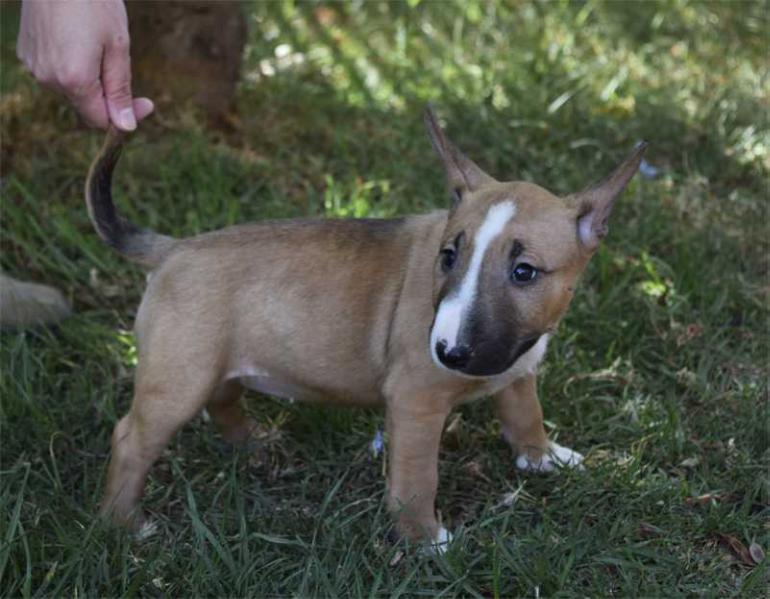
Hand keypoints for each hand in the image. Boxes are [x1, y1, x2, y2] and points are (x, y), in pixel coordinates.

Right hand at [17, 0, 152, 130]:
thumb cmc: (93, 3)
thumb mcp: (117, 48)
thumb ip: (120, 90)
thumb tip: (126, 126)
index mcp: (74, 80)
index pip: (101, 121)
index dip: (125, 116)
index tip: (147, 103)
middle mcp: (49, 79)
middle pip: (86, 106)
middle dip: (108, 95)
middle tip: (122, 64)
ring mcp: (34, 66)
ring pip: (71, 89)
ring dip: (89, 78)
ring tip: (95, 43)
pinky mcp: (27, 54)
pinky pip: (55, 72)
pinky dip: (70, 65)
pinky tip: (77, 38)